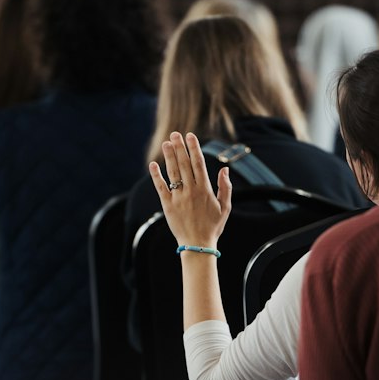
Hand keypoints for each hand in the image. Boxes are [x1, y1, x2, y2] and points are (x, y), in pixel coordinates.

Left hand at [149, 131, 232, 248]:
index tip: (190, 136)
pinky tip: (153, 164)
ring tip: (166, 143)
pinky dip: (156, 176)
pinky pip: (161, 188)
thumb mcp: (225, 208)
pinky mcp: (168, 206)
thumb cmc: (213, 227)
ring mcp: (178, 198)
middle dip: (180, 147)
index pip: (198, 163)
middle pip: (184, 164)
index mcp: (205, 190)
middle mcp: (191, 191)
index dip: (194, 148)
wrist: (198, 245)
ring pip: (173, 173)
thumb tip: (224, 170)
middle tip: (175, 134)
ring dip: (169, 156)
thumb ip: (225, 188)